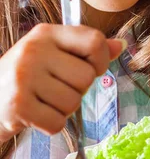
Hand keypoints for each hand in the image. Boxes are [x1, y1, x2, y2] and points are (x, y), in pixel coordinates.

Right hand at [0, 23, 124, 141]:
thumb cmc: (27, 76)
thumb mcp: (54, 53)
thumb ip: (86, 49)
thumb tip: (121, 45)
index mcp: (47, 33)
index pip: (94, 40)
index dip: (101, 60)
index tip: (93, 69)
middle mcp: (35, 50)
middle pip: (87, 77)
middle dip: (77, 89)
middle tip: (56, 89)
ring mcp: (24, 77)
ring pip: (74, 102)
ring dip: (64, 109)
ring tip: (44, 101)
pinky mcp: (18, 105)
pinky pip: (58, 122)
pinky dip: (51, 125)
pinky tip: (36, 115)